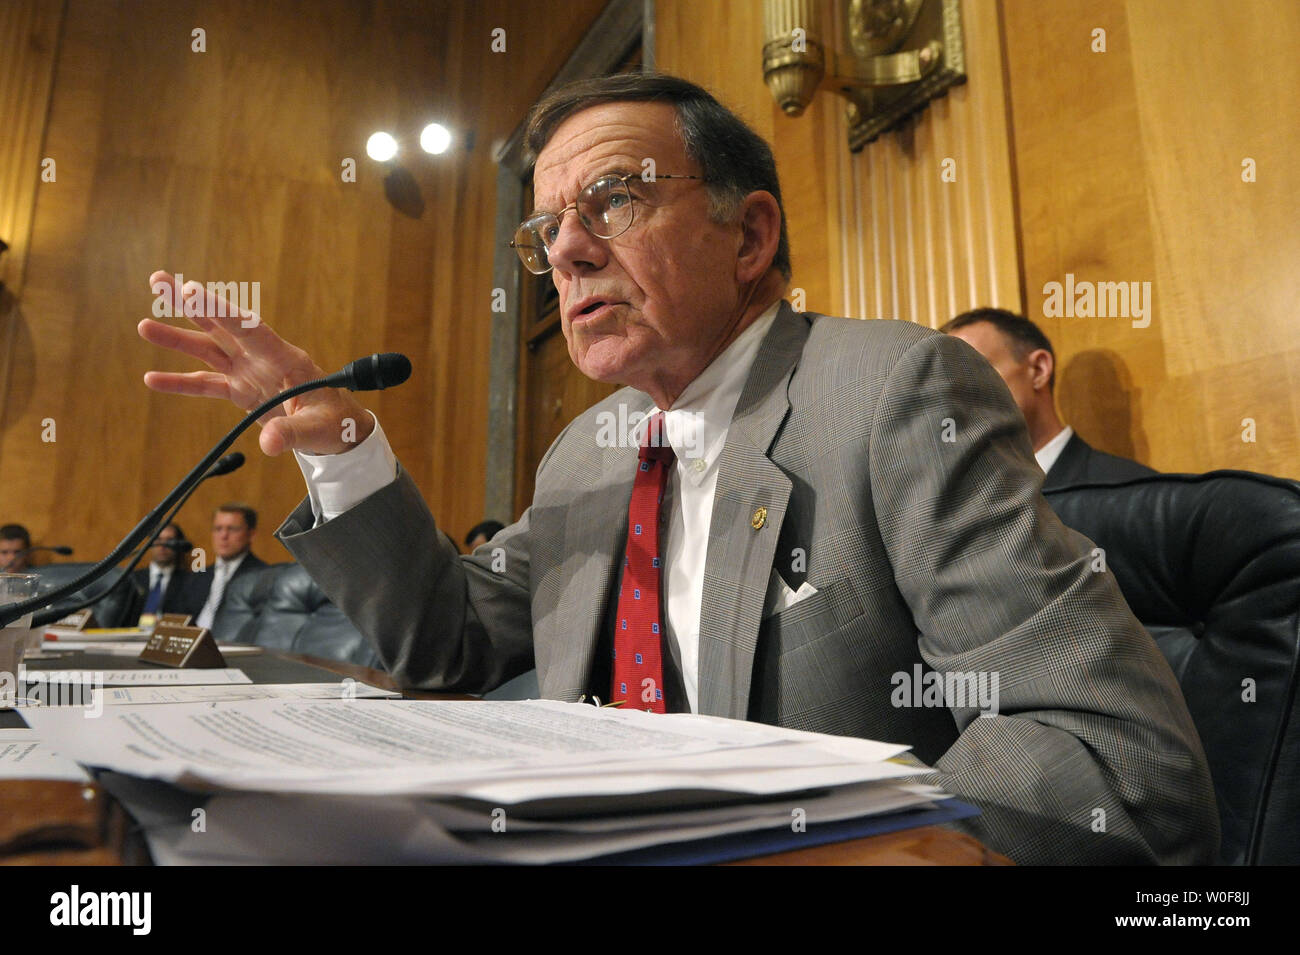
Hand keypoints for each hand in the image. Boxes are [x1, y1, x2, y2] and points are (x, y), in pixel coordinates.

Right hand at [138, 271, 374, 455]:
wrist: (337, 431)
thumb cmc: (334, 423)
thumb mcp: (317, 428)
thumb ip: (292, 433)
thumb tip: (270, 444)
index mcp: (284, 358)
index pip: (248, 328)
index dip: (220, 309)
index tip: (192, 290)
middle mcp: (262, 358)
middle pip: (222, 326)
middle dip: (191, 304)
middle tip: (158, 281)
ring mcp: (249, 372)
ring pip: (209, 349)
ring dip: (177, 338)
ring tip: (144, 325)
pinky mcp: (242, 391)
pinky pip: (206, 384)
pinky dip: (180, 382)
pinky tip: (152, 378)